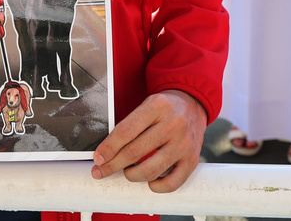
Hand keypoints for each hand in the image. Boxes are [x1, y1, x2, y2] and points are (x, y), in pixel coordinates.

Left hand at [90, 89, 205, 192]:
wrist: (193, 104)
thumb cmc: (164, 107)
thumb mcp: (147, 105)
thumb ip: (130, 124)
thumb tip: (106, 152)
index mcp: (157, 106)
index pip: (125, 132)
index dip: (108, 148)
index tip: (98, 159)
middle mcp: (173, 124)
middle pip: (134, 152)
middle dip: (113, 165)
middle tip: (101, 171)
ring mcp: (184, 144)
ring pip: (150, 170)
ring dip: (132, 176)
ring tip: (127, 172)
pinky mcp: (192, 160)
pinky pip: (171, 183)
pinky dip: (155, 187)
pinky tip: (149, 181)